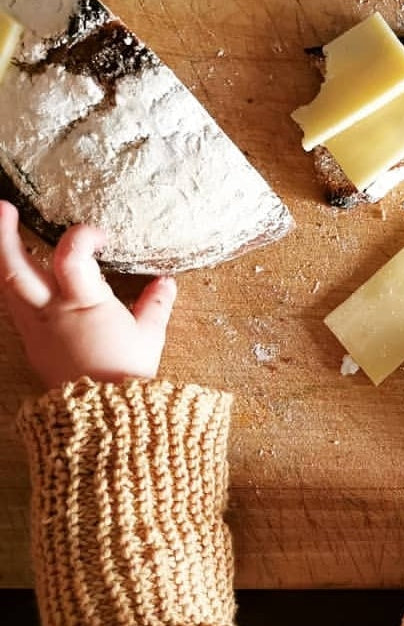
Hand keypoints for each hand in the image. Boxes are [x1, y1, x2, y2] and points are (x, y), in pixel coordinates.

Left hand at [0, 201, 176, 388]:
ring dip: (4, 257)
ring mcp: (36, 328)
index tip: (101, 237)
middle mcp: (52, 312)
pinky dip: (14, 287)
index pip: (71, 256)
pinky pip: (15, 308)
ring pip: (8, 286)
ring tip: (3, 235)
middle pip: (15, 267)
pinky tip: (21, 278)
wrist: (106, 417)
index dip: (83, 236)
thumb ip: (155, 305)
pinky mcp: (31, 343)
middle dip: (4, 235)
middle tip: (4, 208)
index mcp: (84, 305)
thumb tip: (166, 282)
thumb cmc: (127, 376)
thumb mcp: (149, 338)